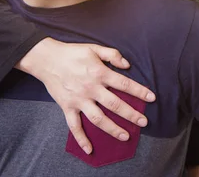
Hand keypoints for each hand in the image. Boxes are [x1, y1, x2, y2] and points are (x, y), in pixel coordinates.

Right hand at [18, 37, 155, 154]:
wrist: (46, 59)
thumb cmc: (72, 52)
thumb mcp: (94, 48)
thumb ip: (113, 55)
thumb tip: (127, 65)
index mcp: (100, 73)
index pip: (124, 84)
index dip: (140, 91)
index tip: (152, 98)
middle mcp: (91, 88)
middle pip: (115, 104)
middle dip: (131, 114)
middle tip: (143, 122)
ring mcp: (79, 99)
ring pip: (98, 118)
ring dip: (112, 129)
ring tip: (125, 136)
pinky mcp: (67, 107)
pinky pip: (74, 126)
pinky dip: (81, 139)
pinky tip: (89, 149)